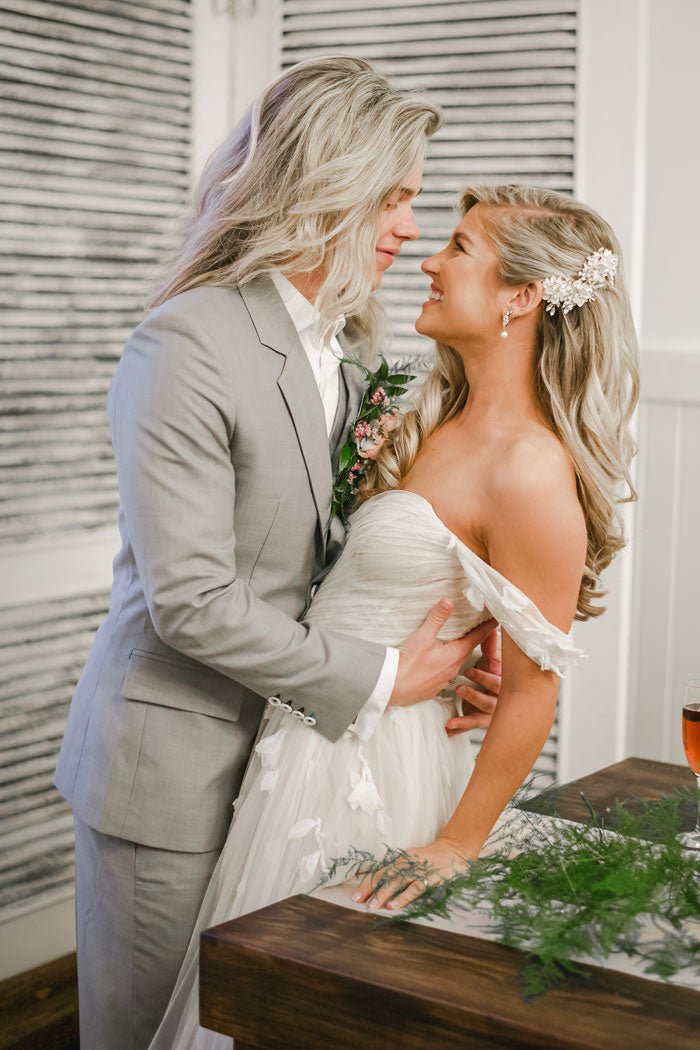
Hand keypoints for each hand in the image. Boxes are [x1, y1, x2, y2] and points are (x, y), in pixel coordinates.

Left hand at [351, 837, 470, 910]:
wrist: (453, 850)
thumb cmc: (428, 859)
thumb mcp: (410, 861)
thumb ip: (397, 872)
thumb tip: (377, 886)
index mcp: (401, 860)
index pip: (380, 873)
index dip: (367, 884)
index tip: (355, 896)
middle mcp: (407, 864)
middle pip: (386, 877)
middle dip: (372, 890)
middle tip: (359, 902)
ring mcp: (418, 871)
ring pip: (399, 883)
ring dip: (385, 894)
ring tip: (374, 906)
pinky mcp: (430, 878)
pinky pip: (416, 889)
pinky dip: (405, 896)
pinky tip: (395, 904)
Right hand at [389, 601, 496, 707]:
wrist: (391, 687)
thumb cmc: (407, 663)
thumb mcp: (422, 636)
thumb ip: (437, 618)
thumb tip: (448, 602)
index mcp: (455, 655)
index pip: (476, 637)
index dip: (486, 628)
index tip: (496, 621)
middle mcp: (453, 669)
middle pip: (467, 650)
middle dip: (473, 639)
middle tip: (478, 628)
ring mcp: (444, 680)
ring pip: (456, 662)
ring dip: (457, 652)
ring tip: (456, 643)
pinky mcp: (433, 687)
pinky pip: (445, 673)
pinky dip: (445, 664)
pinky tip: (438, 662)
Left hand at [447, 628, 501, 736]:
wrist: (487, 696)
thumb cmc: (490, 674)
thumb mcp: (490, 661)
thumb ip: (490, 646)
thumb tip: (491, 627)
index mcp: (504, 680)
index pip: (500, 677)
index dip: (487, 675)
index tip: (470, 670)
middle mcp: (502, 696)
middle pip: (496, 693)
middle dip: (480, 687)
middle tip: (462, 682)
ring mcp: (493, 710)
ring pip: (486, 708)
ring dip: (472, 701)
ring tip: (458, 693)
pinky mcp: (482, 719)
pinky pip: (472, 724)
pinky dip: (461, 725)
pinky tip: (449, 727)